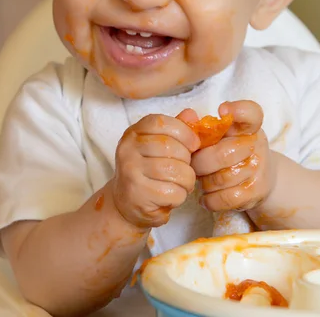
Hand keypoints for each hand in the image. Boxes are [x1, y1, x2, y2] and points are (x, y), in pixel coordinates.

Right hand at [113, 110, 199, 228]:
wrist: (126, 204)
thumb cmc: (148, 171)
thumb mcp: (159, 146)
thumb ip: (175, 129)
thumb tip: (192, 114)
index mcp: (133, 133)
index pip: (162, 123)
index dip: (184, 132)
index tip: (194, 144)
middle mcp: (128, 150)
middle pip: (170, 147)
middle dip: (187, 160)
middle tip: (186, 168)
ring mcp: (130, 172)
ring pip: (175, 171)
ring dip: (187, 179)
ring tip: (182, 183)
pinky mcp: (138, 195)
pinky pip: (173, 192)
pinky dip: (180, 195)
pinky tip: (173, 196)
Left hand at [191, 101, 274, 211]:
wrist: (262, 179)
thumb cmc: (232, 151)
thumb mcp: (222, 135)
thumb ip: (202, 125)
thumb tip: (187, 115)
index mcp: (247, 126)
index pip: (251, 113)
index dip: (238, 110)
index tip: (222, 110)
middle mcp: (256, 145)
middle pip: (222, 154)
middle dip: (200, 163)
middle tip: (193, 165)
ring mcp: (258, 169)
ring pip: (221, 179)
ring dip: (204, 183)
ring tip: (201, 180)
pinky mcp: (256, 192)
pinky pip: (226, 198)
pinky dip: (210, 200)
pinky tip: (206, 197)